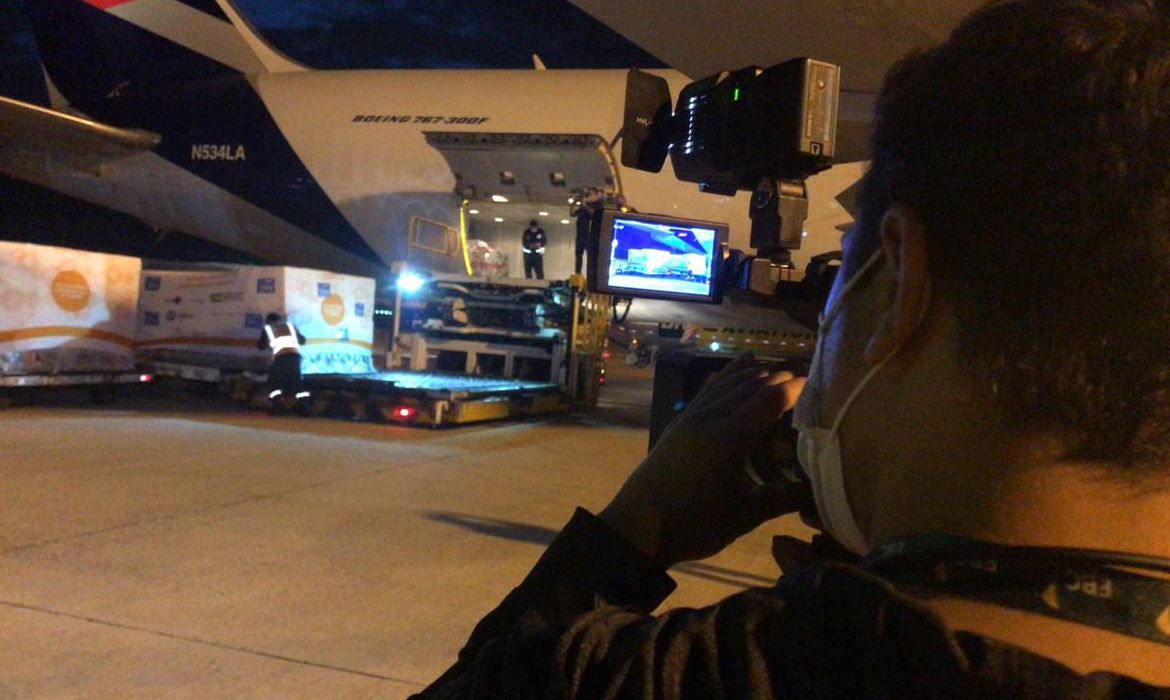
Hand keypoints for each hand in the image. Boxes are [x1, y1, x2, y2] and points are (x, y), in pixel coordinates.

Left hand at [599, 353, 805, 566]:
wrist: (637, 527)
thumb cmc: (694, 524)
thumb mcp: (744, 515)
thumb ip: (782, 500)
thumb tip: (819, 494)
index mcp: (731, 438)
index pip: (769, 400)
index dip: (793, 389)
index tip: (814, 383)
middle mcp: (711, 418)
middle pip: (749, 387)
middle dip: (775, 379)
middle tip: (799, 376)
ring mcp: (690, 418)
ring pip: (725, 385)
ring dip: (749, 374)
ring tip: (768, 366)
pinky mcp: (677, 423)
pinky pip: (705, 391)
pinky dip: (722, 378)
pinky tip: (727, 371)